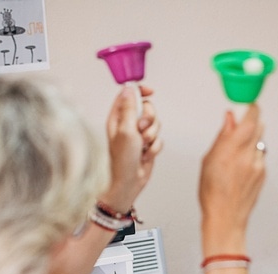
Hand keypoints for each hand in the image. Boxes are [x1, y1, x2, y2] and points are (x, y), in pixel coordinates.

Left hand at [103, 85, 162, 212]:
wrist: (130, 181)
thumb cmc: (123, 159)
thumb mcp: (125, 130)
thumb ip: (129, 108)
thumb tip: (128, 89)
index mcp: (118, 118)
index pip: (129, 95)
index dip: (140, 91)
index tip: (151, 92)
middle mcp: (128, 124)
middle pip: (147, 108)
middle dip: (149, 119)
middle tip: (141, 129)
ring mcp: (139, 134)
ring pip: (156, 124)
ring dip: (152, 136)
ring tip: (143, 146)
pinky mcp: (148, 145)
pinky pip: (159, 138)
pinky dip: (155, 147)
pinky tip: (146, 156)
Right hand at [199, 105, 265, 253]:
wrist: (225, 217)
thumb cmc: (212, 194)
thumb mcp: (209, 160)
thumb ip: (222, 136)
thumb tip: (229, 118)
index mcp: (231, 150)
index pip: (250, 119)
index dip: (252, 108)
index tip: (249, 103)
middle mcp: (247, 156)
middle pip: (258, 127)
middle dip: (251, 122)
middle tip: (242, 123)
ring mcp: (258, 165)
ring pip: (260, 141)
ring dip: (251, 139)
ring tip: (237, 151)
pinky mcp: (263, 173)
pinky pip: (260, 155)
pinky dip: (252, 154)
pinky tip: (240, 166)